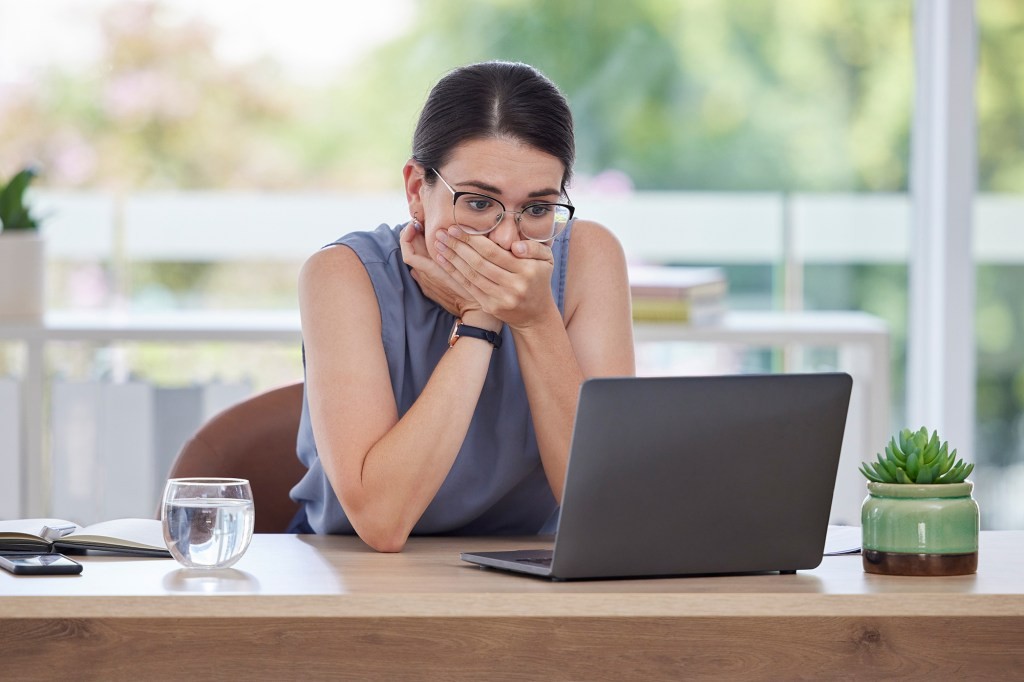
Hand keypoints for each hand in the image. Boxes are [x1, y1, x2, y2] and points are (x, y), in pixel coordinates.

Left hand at [399, 223, 496, 323]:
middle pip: (410, 252)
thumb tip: (438, 238)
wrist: (474, 313)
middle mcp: (424, 276)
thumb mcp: (465, 268)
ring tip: (430, 233)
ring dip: (420, 245)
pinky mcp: (430, 289)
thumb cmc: (473, 290)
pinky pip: (422, 269)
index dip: (407, 236)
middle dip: (413, 236)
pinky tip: (436, 251)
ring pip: (416, 260)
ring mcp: (426, 283)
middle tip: (422, 224)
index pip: (407, 251)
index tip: (415, 225)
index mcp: (429, 270)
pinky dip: (425, 257)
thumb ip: (451, 252)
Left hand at [434, 227, 555, 328]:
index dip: (473, 240)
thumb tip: (515, 245)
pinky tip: (443, 261)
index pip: (493, 253)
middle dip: (458, 246)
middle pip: (479, 263)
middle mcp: (514, 286)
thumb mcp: (546, 259)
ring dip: (452, 258)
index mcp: (526, 270)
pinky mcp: (491, 307)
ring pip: (471, 275)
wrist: (535, 314)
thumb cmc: (538, 279)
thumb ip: (534, 247)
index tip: (456, 228)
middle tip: (442, 233)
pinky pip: (469, 287)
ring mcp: (501, 299)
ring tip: (439, 244)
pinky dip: (454, 273)